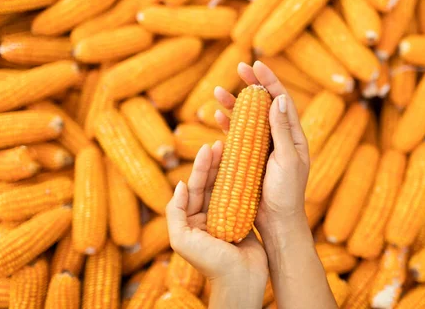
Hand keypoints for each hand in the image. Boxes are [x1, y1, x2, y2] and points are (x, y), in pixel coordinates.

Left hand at [165, 142, 267, 306]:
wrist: (241, 280)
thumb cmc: (210, 263)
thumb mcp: (181, 239)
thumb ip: (176, 212)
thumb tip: (180, 185)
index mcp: (191, 220)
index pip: (194, 187)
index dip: (200, 167)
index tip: (208, 147)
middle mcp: (207, 216)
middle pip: (210, 183)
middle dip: (214, 163)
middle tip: (220, 143)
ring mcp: (226, 217)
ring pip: (226, 187)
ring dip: (228, 168)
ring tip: (232, 149)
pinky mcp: (243, 219)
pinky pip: (242, 196)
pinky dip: (244, 181)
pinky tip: (248, 167)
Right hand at [213, 60, 309, 234]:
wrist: (277, 223)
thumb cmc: (287, 193)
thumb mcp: (287, 160)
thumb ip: (281, 130)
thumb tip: (278, 99)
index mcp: (293, 135)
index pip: (281, 100)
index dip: (270, 80)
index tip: (256, 64)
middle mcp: (279, 138)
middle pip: (264, 104)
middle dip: (251, 85)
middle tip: (238, 68)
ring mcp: (264, 148)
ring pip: (248, 119)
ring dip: (234, 104)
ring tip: (217, 91)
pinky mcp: (249, 160)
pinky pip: (238, 138)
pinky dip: (228, 126)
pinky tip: (217, 117)